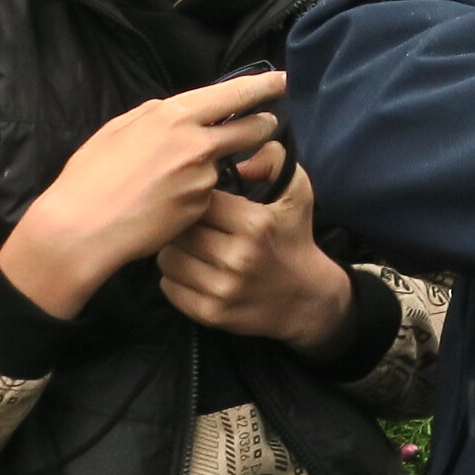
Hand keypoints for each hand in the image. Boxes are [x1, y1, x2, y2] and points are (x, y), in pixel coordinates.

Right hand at [0, 72, 287, 319]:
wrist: (82, 227)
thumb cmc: (90, 176)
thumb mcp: (118, 129)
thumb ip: (153, 115)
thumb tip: (173, 110)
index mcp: (172, 115)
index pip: (232, 95)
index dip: (262, 86)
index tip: (282, 80)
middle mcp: (196, 143)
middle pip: (250, 130)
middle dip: (262, 125)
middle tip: (268, 122)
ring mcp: (202, 177)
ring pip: (221, 166)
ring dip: (213, 168)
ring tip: (171, 179)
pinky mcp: (201, 207)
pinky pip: (206, 195)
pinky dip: (195, 195)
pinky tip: (164, 203)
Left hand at [156, 141, 358, 347]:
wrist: (307, 299)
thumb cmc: (294, 238)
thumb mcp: (297, 192)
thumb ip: (273, 160)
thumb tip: (238, 160)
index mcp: (255, 223)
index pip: (200, 200)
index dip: (196, 198)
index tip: (202, 202)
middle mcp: (238, 257)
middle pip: (180, 230)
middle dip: (182, 225)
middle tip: (193, 226)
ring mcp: (223, 289)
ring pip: (168, 259)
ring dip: (175, 251)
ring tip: (191, 248)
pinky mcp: (211, 314)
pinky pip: (169, 288)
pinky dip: (174, 279)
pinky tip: (193, 272)